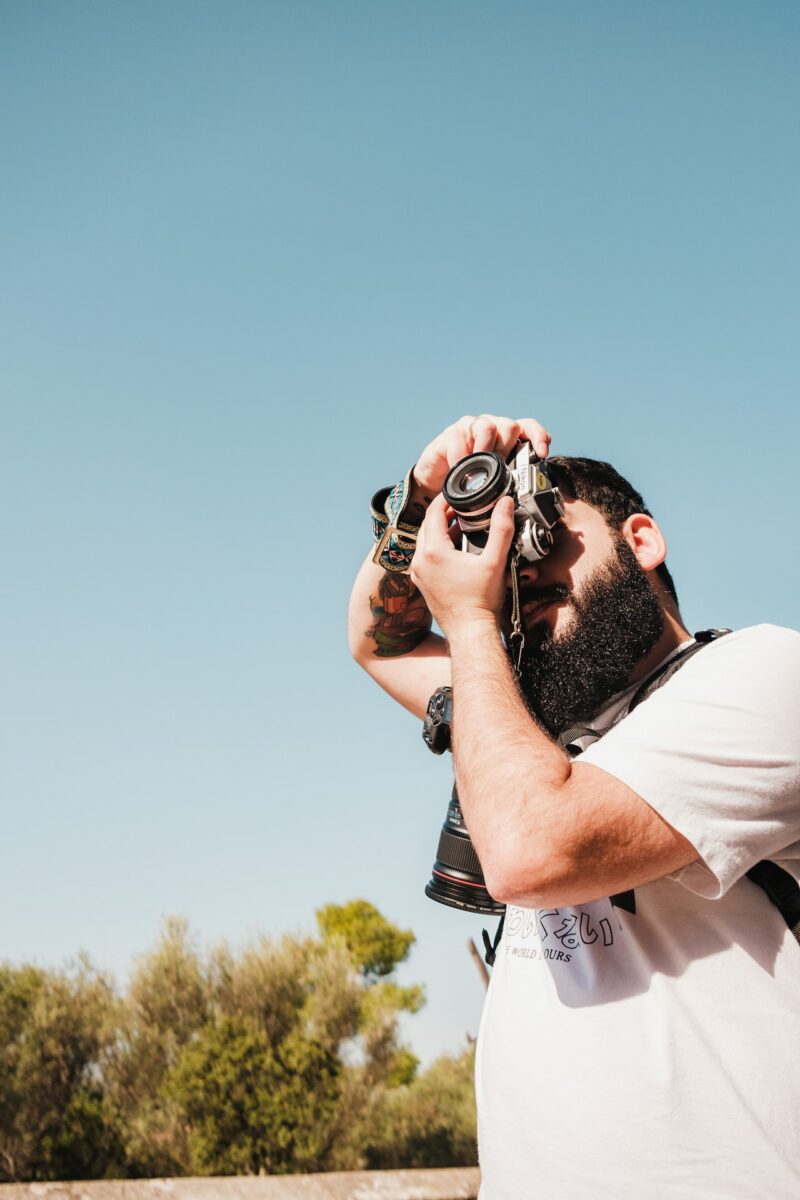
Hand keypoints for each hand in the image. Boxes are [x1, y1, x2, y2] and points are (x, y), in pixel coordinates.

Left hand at [410, 493, 516, 637]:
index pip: (433, 512)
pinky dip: (437, 548)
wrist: (470, 632)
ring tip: (462, 527)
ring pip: (425, 542)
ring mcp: (419, 574)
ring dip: (440, 531)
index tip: (457, 494)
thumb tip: (505, 503)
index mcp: (433, 552)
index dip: (445, 499)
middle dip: (443, 514)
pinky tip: (456, 551)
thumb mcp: (495, 561)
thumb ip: (501, 529)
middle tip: (462, 508)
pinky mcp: (422, 584)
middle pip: (427, 526)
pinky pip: (426, 558)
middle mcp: (420, 561)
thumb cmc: (480, 601)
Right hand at [412, 414, 550, 498]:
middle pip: (510, 426)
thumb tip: (530, 492)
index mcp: (506, 439)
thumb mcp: (493, 484)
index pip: (528, 427)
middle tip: (499, 469)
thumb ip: (509, 481)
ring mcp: (470, 428)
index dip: (538, 437)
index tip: (542, 454)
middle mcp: (491, 428)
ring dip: (486, 450)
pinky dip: (461, 458)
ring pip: (487, 427)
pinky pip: (459, 440)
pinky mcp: (450, 434)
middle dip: (507, 449)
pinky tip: (459, 470)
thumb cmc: (468, 483)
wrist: (437, 485)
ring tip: (479, 468)